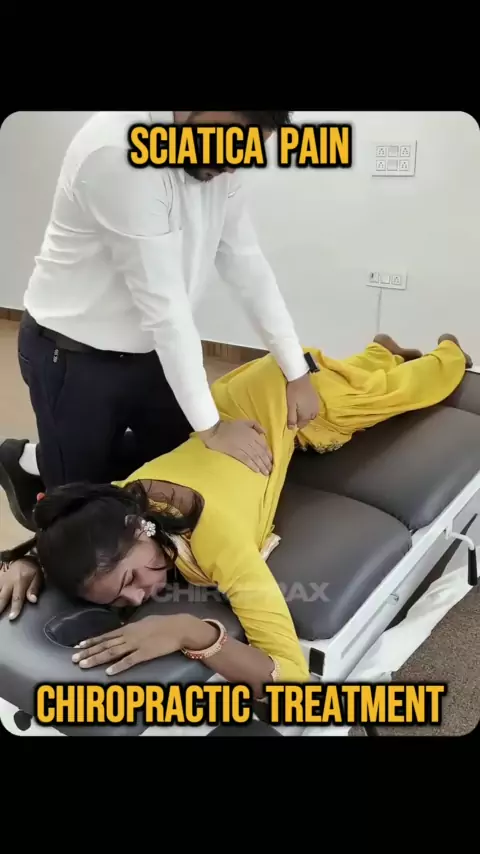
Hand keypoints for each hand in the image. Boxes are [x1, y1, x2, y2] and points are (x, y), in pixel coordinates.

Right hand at [0, 559, 41, 619]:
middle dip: (0, 608)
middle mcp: (8, 583)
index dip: (15, 608)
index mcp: (20, 582)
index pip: (17, 598)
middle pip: (2, 598)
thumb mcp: (37, 575)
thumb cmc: (30, 568)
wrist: (18, 555)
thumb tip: (33, 600)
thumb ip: (34, 588)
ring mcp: (1, 581)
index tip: (12, 617)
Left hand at [71, 614, 188, 675]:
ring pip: (112, 653)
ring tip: (83, 665)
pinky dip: (118, 667)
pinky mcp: (145, 654)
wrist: (179, 627)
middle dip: (88, 652)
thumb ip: (132, 628)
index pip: (105, 636)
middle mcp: (128, 636)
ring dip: (96, 659)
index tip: (78, 646)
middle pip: (104, 645)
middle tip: (73, 658)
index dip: (91, 642)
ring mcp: (136, 645)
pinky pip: (129, 661)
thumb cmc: (164, 624)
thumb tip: (123, 629)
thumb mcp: (144, 622)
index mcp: (128, 628)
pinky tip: (108, 672)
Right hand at [198, 419, 272, 474]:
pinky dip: (253, 465)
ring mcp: (243, 447)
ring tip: (266, 473)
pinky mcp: (236, 453)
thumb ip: (256, 425)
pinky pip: (246, 460)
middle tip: (271, 470)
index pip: (263, 446)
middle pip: (261, 453)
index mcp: (252, 433)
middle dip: (266, 462)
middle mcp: (250, 441)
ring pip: (255, 457)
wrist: (215, 431)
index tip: (272, 461)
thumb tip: (264, 433)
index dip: (268, 454)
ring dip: (262, 466)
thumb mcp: (244, 422)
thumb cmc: (230, 426)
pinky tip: (257, 471)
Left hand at [286, 372, 319, 429]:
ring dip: (306, 415)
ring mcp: (316, 405)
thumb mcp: (290, 406)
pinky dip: (309, 409)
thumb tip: (292, 429)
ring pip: (311, 415)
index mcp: (306, 415)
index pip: (302, 425)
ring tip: (299, 410)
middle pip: (307, 420)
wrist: (300, 378)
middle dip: (302, 420)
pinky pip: (314, 409)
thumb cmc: (293, 392)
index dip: (296, 424)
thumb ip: (291, 418)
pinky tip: (305, 404)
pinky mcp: (317, 399)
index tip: (291, 420)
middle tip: (294, 414)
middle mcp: (313, 412)